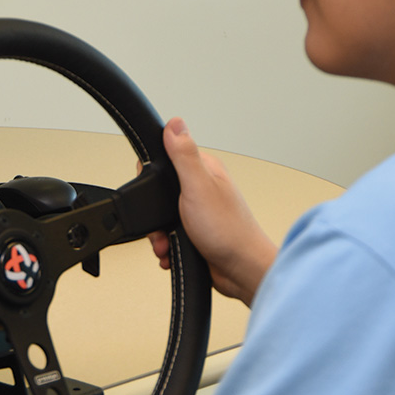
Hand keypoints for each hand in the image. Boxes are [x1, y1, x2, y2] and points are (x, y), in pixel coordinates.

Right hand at [150, 117, 277, 304]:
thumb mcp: (198, 186)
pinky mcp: (196, 233)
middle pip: (160, 192)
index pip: (167, 158)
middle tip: (163, 222)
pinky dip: (167, 246)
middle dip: (154, 213)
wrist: (241, 271)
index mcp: (204, 170)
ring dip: (159, 234)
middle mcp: (202, 189)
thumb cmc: (229, 230)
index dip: (153, 174)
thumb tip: (175, 122)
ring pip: (162, 217)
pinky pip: (169, 236)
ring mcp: (199, 212)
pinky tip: (172, 251)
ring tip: (168, 241)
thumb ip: (184, 154)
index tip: (153, 190)